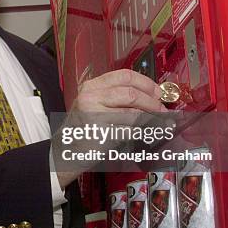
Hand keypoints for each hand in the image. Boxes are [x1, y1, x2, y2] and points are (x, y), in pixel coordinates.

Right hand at [55, 69, 166, 187]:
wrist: (65, 151)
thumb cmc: (83, 129)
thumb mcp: (92, 104)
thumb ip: (115, 96)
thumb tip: (149, 94)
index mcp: (90, 86)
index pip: (124, 76)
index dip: (146, 83)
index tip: (158, 91)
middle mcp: (90, 97)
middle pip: (131, 93)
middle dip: (152, 101)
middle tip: (162, 108)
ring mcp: (95, 115)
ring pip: (133, 113)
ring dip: (152, 118)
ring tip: (160, 122)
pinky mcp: (101, 134)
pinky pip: (130, 131)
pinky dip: (142, 132)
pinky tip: (146, 133)